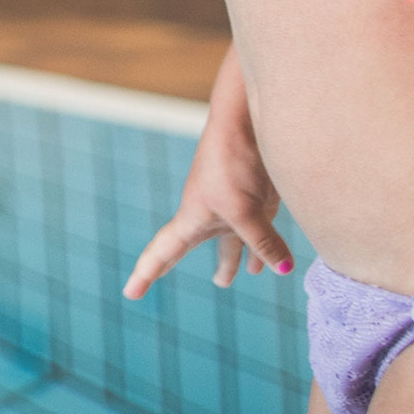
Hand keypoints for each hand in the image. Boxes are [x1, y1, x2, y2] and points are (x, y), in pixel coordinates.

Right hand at [123, 62, 292, 298]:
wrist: (249, 120)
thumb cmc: (233, 162)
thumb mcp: (246, 210)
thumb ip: (263, 242)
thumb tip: (282, 270)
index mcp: (192, 217)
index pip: (163, 251)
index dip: (146, 272)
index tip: (130, 293)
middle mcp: (208, 214)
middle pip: (189, 248)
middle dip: (173, 266)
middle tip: (148, 285)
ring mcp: (233, 207)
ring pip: (230, 242)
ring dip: (229, 261)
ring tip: (225, 281)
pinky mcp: (258, 200)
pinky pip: (259, 233)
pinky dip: (265, 250)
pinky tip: (276, 263)